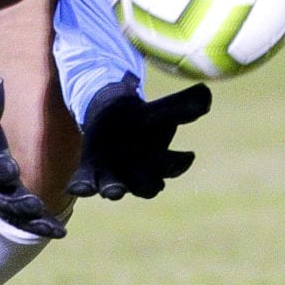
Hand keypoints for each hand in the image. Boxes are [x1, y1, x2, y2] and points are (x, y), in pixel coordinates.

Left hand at [67, 74, 211, 200]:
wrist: (111, 120)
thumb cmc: (141, 120)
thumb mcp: (159, 110)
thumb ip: (180, 105)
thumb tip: (206, 93)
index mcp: (158, 161)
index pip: (172, 166)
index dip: (180, 162)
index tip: (188, 155)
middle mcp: (137, 175)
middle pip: (146, 187)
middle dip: (147, 185)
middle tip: (151, 186)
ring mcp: (113, 176)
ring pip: (116, 188)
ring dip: (114, 189)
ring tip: (113, 191)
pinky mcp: (90, 171)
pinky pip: (86, 183)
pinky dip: (83, 185)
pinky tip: (78, 186)